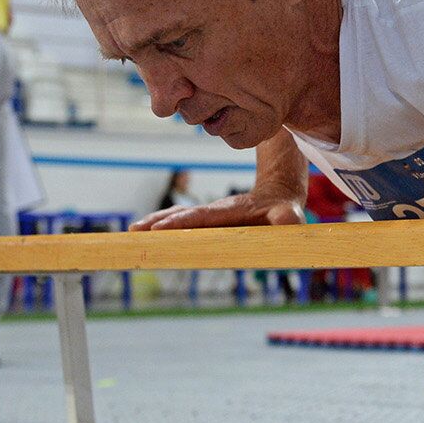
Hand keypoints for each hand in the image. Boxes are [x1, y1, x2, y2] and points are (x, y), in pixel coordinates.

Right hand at [131, 189, 305, 230]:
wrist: (280, 191)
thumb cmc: (285, 209)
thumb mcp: (290, 213)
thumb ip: (289, 217)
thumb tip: (288, 220)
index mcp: (232, 211)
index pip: (203, 216)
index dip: (183, 221)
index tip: (161, 228)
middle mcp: (216, 210)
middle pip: (184, 214)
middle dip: (160, 222)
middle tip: (136, 230)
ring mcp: (210, 213)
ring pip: (179, 215)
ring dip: (156, 222)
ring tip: (133, 231)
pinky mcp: (208, 218)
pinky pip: (183, 220)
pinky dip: (164, 224)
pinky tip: (147, 231)